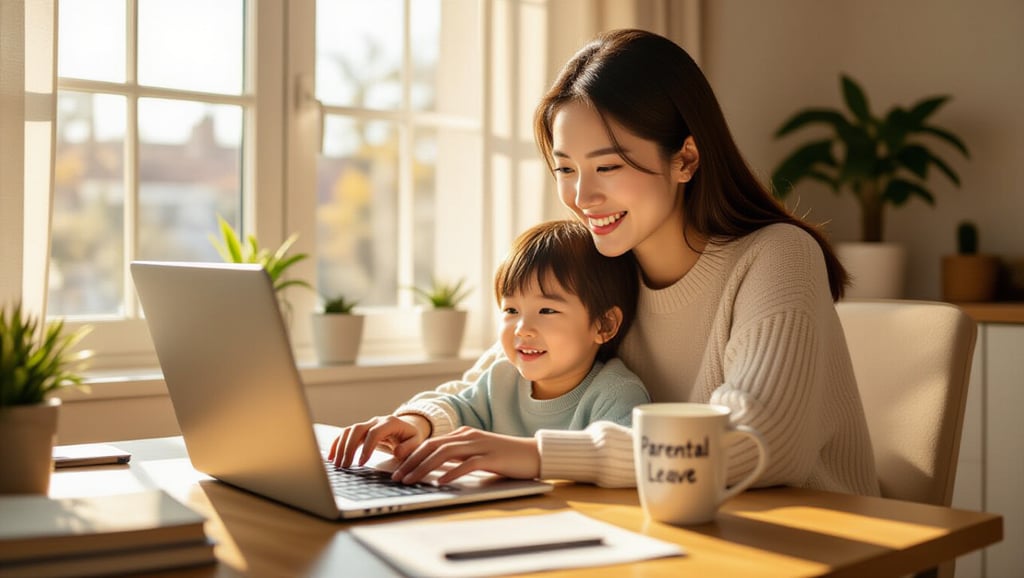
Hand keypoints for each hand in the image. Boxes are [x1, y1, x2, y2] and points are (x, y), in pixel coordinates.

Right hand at [327, 414, 430, 467]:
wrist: (408, 427)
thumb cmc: (411, 436)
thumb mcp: (416, 442)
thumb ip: (409, 447)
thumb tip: (397, 452)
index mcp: (390, 423)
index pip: (374, 433)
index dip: (366, 448)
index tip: (361, 463)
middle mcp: (376, 421)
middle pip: (357, 430)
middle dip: (349, 448)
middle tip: (345, 465)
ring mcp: (368, 424)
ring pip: (349, 431)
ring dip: (341, 447)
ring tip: (337, 464)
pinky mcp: (362, 429)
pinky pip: (346, 433)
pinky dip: (337, 444)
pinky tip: (332, 456)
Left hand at [391, 426, 540, 484]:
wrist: (534, 453)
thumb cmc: (506, 457)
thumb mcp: (477, 454)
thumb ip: (458, 457)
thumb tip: (435, 468)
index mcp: (463, 434)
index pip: (430, 443)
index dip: (411, 455)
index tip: (398, 469)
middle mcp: (468, 437)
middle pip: (432, 446)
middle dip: (411, 462)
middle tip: (397, 477)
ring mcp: (479, 445)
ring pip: (444, 453)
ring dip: (424, 467)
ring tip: (411, 480)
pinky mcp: (491, 457)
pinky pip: (466, 464)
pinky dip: (451, 472)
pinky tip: (440, 482)